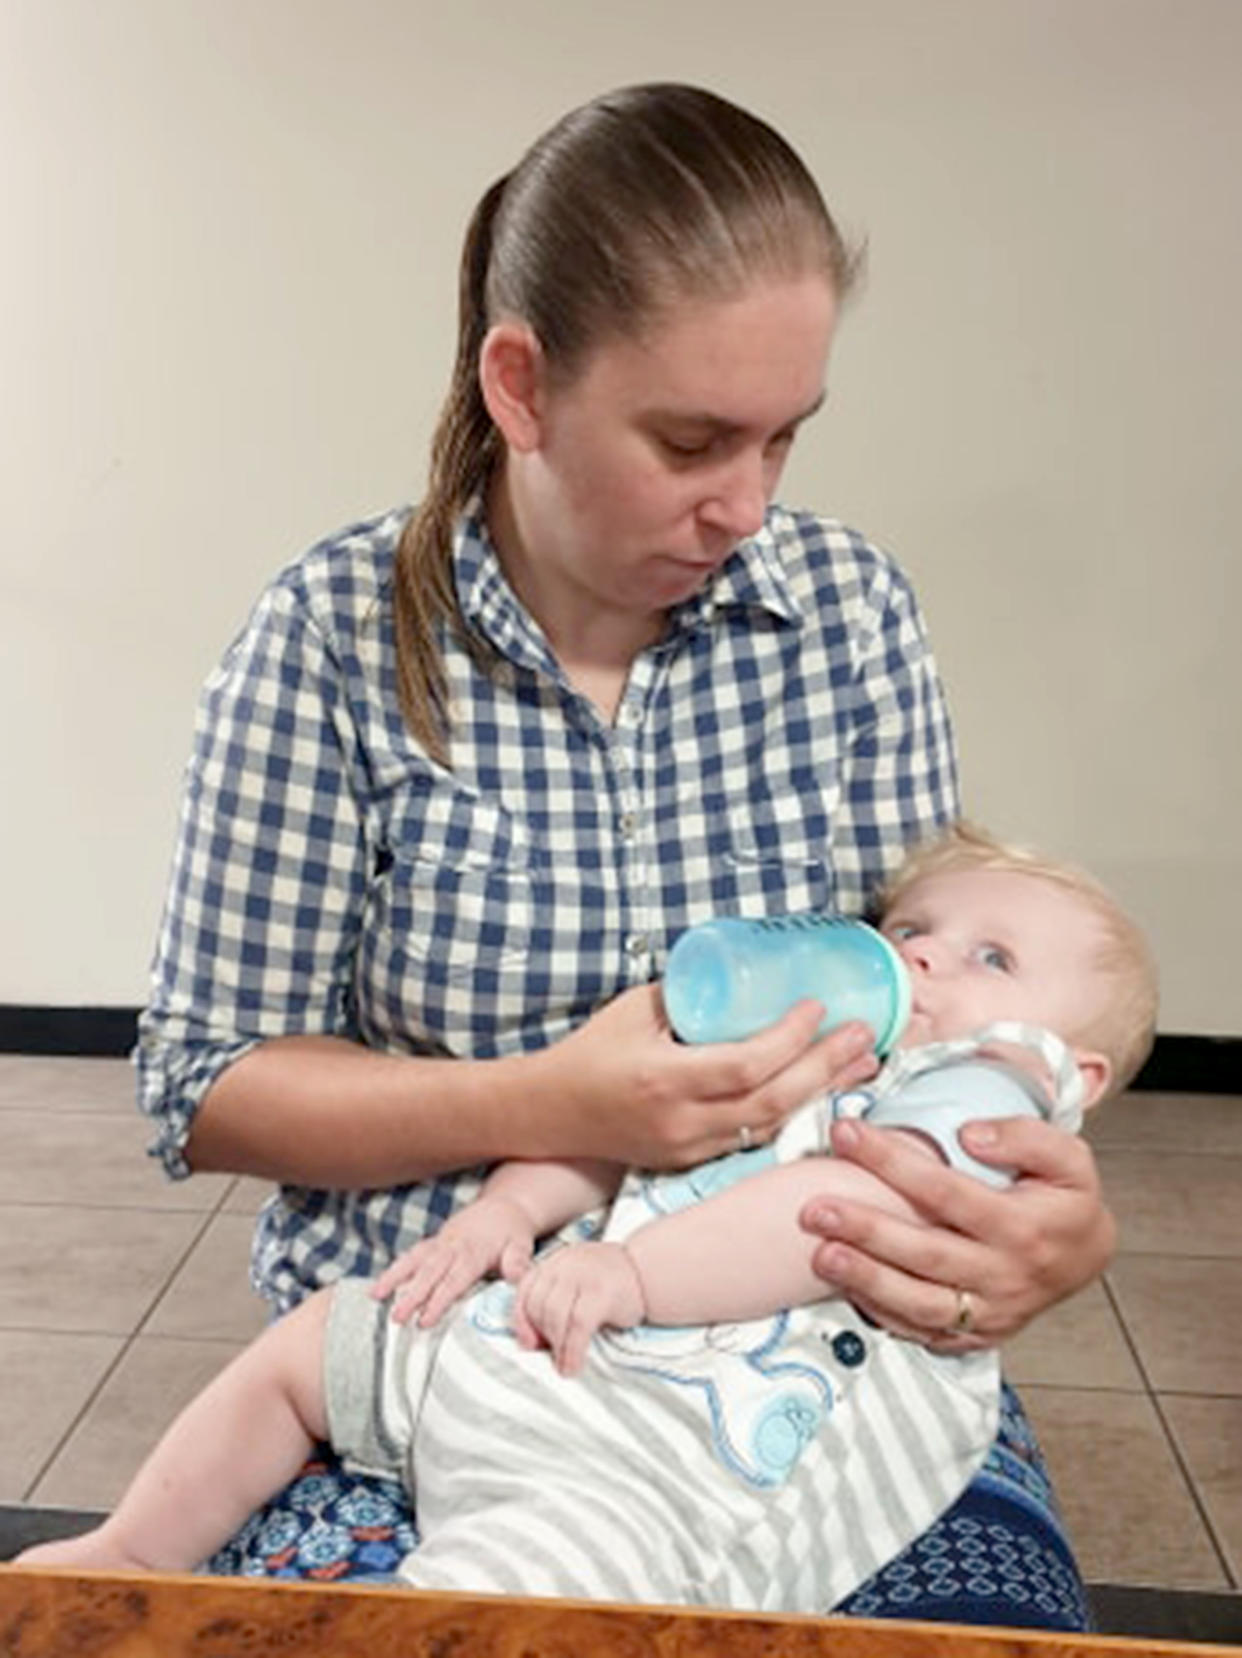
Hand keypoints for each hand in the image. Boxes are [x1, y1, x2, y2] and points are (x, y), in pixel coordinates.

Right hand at [369, 1196, 534, 1325]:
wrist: (503, 1206)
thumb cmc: (512, 1232)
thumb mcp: (522, 1245)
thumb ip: (518, 1263)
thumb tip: (518, 1279)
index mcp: (475, 1252)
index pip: (455, 1279)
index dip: (439, 1300)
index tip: (425, 1320)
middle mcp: (453, 1247)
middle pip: (430, 1273)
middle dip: (412, 1296)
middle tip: (396, 1318)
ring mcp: (440, 1243)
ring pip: (414, 1261)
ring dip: (394, 1278)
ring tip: (375, 1296)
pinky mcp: (433, 1243)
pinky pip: (411, 1255)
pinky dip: (395, 1269)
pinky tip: (379, 1286)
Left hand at [513, 1242, 645, 1374]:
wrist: (649, 1272)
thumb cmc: (612, 1285)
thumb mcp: (576, 1284)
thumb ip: (554, 1301)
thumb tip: (531, 1341)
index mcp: (556, 1261)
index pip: (525, 1290)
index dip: (522, 1321)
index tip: (528, 1344)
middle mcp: (566, 1263)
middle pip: (538, 1304)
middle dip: (542, 1335)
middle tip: (553, 1356)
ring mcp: (584, 1274)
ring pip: (555, 1316)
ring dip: (557, 1347)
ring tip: (563, 1366)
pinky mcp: (601, 1291)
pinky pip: (578, 1326)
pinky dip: (572, 1350)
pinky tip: (574, 1365)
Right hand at [530, 983, 879, 1169]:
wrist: (547, 1114)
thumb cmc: (589, 1051)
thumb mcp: (635, 1010)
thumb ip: (690, 997)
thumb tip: (745, 971)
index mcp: (663, 1080)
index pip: (746, 1066)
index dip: (790, 1039)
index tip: (818, 1006)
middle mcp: (681, 1122)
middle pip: (774, 1102)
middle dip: (827, 1067)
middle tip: (867, 1034)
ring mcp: (688, 1148)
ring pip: (772, 1125)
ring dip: (822, 1092)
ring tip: (863, 1062)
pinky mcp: (691, 1161)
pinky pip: (754, 1137)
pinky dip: (791, 1110)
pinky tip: (820, 1088)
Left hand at [800, 1115, 1115, 1349]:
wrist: (1086, 1259)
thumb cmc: (1066, 1201)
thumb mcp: (1068, 1157)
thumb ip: (1025, 1136)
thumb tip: (970, 1134)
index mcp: (1024, 1228)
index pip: (947, 1191)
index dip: (893, 1162)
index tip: (847, 1133)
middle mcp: (1005, 1276)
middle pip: (925, 1253)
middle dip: (865, 1230)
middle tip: (815, 1208)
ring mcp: (989, 1312)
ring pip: (919, 1302)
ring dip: (865, 1279)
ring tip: (821, 1255)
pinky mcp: (975, 1336)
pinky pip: (922, 1330)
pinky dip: (880, 1313)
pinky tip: (845, 1287)